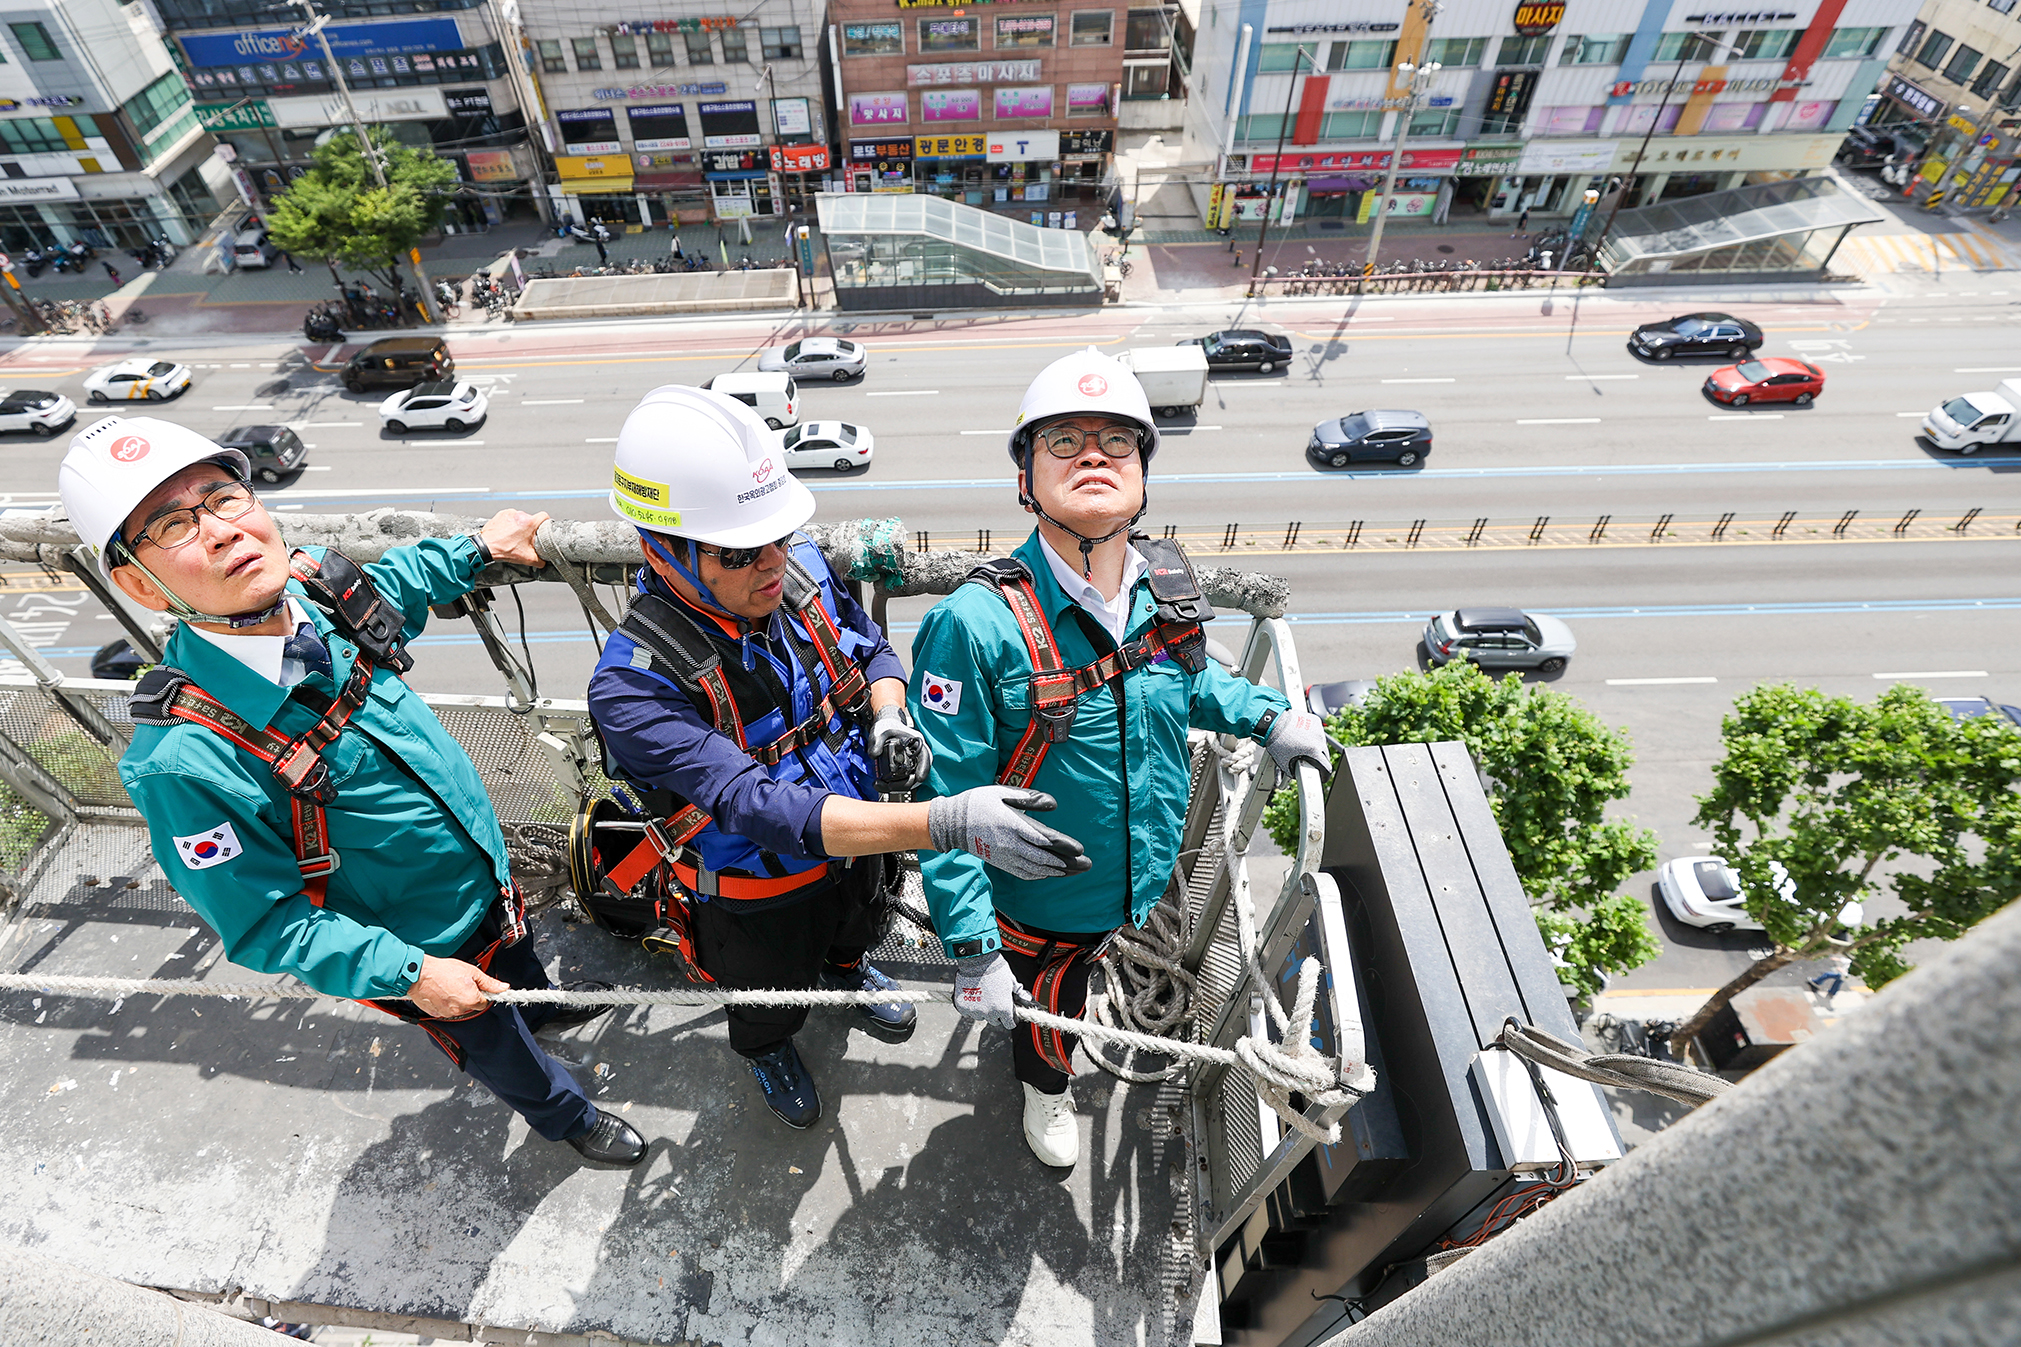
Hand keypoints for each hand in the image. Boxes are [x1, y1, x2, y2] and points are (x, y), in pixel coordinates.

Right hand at [407, 954, 508, 1019]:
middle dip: (468, 995)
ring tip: (448, 986)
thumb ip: (489, 983)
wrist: (419, 973)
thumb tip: (503, 987)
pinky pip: (444, 1009)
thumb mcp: (471, 972)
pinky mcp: (435, 1013)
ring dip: (456, 999)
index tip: (475, 986)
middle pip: (470, 1005)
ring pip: (457, 1008)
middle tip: (459, 983)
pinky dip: (444, 1002)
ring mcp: (446, 1013)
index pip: (484, 1002)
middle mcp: (460, 1010)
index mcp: (471, 1000)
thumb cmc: (443, 970)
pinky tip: (440, 991)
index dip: (481, 993)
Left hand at [479, 509, 549, 568]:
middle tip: (524, 538)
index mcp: (529, 523)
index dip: (546, 522)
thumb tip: (545, 560)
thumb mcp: (528, 558)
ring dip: (519, 525)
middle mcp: (520, 515)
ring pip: (520, 518)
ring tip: (513, 536)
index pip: (545, 516)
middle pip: (531, 519)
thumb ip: (540, 560)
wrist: (486, 547)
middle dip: (530, 528)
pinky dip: (510, 523)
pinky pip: (510, 517)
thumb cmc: (504, 550)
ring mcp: (510, 513)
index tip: (543, 527)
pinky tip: (507, 532)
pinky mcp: (502, 514)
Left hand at [868, 703, 929, 790]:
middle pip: (917, 774)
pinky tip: (882, 784)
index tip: (919, 778)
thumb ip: (876, 741)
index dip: (924, 768)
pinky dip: (894, 784)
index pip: (925, 757)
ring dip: (898, 786)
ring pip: (910, 780)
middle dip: (904, 783)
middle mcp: (917, 755)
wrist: (886, 726)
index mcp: (917, 743)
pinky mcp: (905, 768)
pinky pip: (903, 780)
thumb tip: (874, 754)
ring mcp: (912, 763)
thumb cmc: (888, 725)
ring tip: (881, 785)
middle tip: (888, 785)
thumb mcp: (881, 730)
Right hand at [927, 787, 1090, 880]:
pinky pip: (1023, 873)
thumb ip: (1029, 798)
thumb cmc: (978, 803)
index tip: (1079, 849)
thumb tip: (1053, 804)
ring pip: (1035, 869)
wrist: (952, 823)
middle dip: (1067, 863)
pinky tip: (1049, 873)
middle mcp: (1010, 844)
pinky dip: (1039, 875)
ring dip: (1056, 871)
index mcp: (1012, 825)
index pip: (1043, 839)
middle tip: (1086, 865)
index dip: (1062, 845)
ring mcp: (1005, 856)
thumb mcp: (1002, 793)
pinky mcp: (1001, 863)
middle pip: (1044, 858)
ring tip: (1073, 871)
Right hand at [953, 952, 1033, 1030]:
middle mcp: (990, 1013)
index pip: (1010, 1024)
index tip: (1009, 1014)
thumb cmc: (996, 969)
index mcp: (1004, 1009)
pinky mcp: (963, 1006)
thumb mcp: (1011, 981)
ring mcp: (975, 1011)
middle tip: (995, 1000)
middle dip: (997, 1013)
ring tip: (983, 996)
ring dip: (983, 1010)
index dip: (1011, 1019)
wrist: (978, 960)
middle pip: (995, 1021)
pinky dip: (970, 1006)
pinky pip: (968, 1012)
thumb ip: (1019, 993)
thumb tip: (1028, 1000)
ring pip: (981, 1017)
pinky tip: (973, 996)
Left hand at [1264, 710, 1331, 779]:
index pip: (1327, 768)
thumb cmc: (1276, 740)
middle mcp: (1319, 739)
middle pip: (1325, 755)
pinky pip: (1317, 731)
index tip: (1322, 775)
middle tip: (1308, 759)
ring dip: (1315, 746)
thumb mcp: (1284, 762)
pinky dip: (1311, 734)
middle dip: (1318, 759)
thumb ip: (1293, 771)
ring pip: (1321, 742)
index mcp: (1314, 751)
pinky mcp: (1315, 720)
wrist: (1272, 722)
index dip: (1324, 774)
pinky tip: (1300, 734)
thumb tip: (1296, 774)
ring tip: (1301, 745)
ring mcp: (1318, 729)